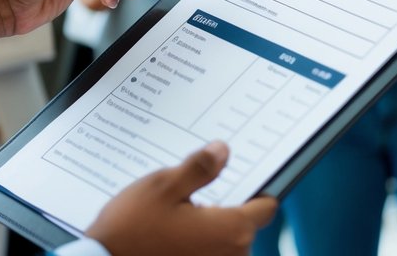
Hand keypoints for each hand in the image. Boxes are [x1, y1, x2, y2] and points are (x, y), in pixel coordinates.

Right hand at [87, 141, 277, 255]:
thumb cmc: (130, 232)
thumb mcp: (164, 187)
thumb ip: (200, 168)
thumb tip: (223, 151)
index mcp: (230, 230)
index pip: (266, 207)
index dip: (258, 190)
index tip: (245, 179)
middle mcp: (230, 255)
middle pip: (245, 225)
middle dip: (225, 208)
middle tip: (194, 195)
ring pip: (226, 242)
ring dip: (209, 228)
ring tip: (177, 214)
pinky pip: (209, 254)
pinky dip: (197, 244)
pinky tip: (171, 233)